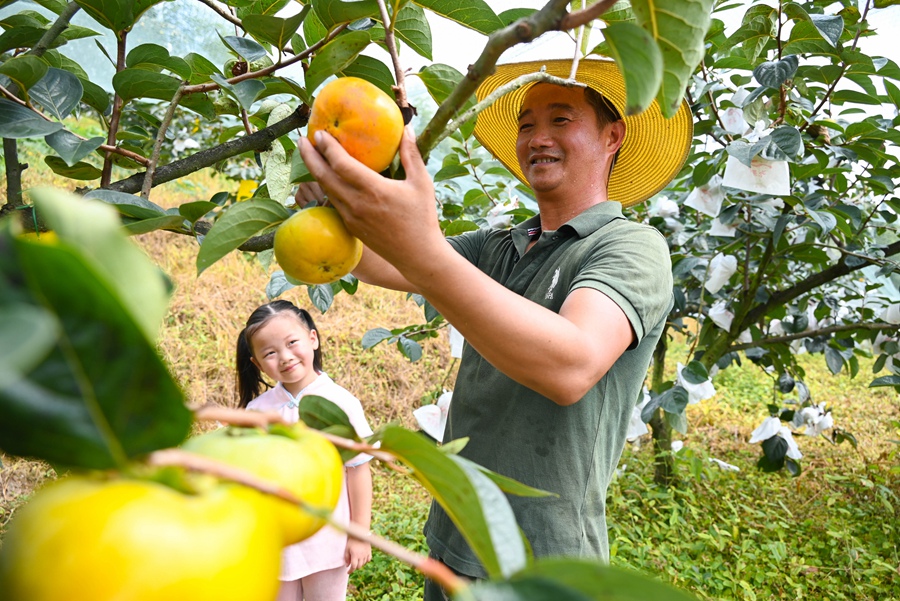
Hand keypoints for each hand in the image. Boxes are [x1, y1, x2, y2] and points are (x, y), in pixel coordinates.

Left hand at [297, 126, 447, 277]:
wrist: (417, 255)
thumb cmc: (422, 218)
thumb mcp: (421, 182)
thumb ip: (411, 154)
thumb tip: (407, 128)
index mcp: (373, 190)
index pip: (341, 164)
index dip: (327, 147)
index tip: (319, 133)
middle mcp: (357, 203)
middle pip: (323, 176)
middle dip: (309, 156)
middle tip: (301, 139)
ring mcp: (351, 217)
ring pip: (325, 190)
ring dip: (315, 171)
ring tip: (310, 155)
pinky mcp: (350, 226)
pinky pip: (333, 202)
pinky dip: (326, 187)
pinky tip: (326, 178)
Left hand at [344, 537, 371, 573]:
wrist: (360, 533)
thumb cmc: (352, 541)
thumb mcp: (347, 549)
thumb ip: (347, 558)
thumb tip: (347, 565)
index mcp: (355, 555)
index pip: (353, 567)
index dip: (350, 571)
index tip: (348, 572)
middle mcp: (361, 556)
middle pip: (359, 566)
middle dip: (355, 567)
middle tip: (352, 565)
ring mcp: (366, 554)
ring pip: (363, 563)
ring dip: (360, 564)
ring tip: (356, 561)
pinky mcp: (369, 551)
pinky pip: (368, 559)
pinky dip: (365, 561)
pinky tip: (363, 559)